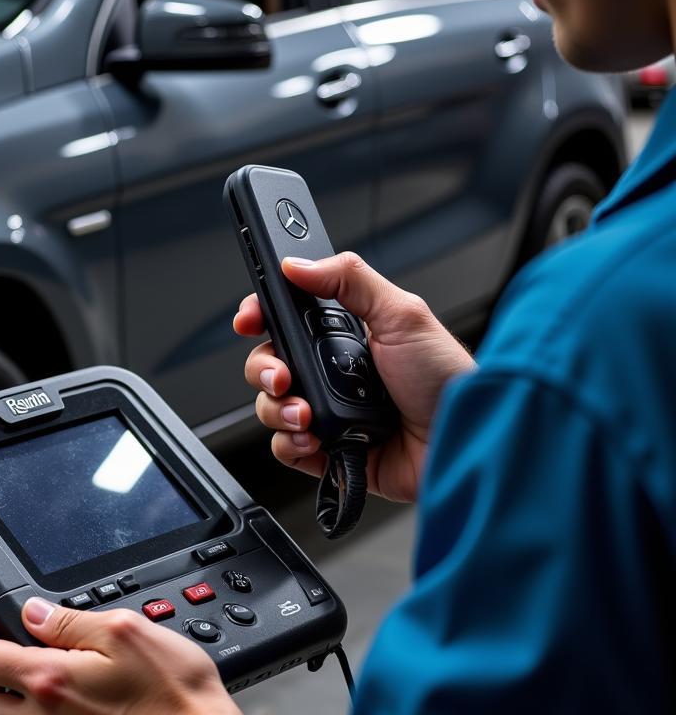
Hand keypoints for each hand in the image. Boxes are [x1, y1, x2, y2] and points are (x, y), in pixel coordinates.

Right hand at [234, 253, 475, 503]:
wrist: (464, 443)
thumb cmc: (448, 380)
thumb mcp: (403, 314)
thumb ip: (350, 278)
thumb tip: (299, 263)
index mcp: (345, 334)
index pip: (285, 318)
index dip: (260, 316)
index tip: (249, 319)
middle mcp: (332, 371)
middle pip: (269, 362)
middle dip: (265, 369)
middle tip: (284, 376)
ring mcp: (329, 412)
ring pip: (271, 406)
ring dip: (279, 410)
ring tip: (308, 415)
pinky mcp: (329, 451)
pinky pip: (285, 448)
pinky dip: (290, 444)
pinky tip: (315, 440)